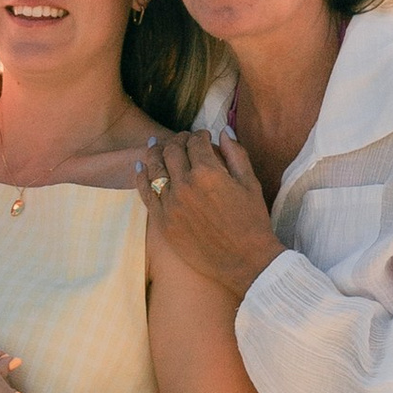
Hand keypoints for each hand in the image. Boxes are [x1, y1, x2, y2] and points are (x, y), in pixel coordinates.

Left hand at [137, 127, 281, 300]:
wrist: (244, 261)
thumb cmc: (252, 222)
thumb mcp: (250, 183)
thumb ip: (236, 154)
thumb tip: (223, 131)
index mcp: (208, 172)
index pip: (195, 142)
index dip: (198, 134)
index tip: (202, 136)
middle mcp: (185, 185)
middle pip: (172, 151)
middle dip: (178, 140)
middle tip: (182, 140)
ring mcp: (170, 204)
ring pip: (154, 168)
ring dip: (155, 152)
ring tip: (155, 145)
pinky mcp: (162, 221)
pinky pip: (146, 192)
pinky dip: (141, 176)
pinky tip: (140, 167)